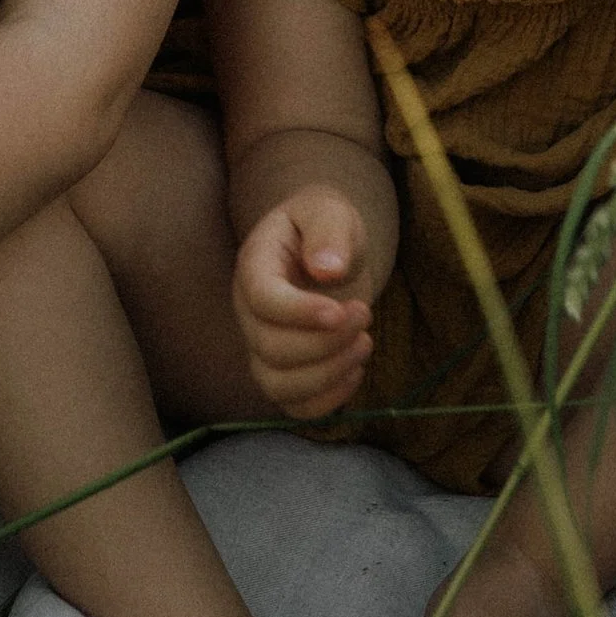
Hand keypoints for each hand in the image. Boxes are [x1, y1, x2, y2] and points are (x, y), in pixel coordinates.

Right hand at [233, 186, 376, 416]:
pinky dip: (327, 401)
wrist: (323, 248)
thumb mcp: (329, 211)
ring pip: (278, 384)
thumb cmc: (324, 226)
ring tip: (365, 343)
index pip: (262, 299)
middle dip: (325, 341)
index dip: (298, 312)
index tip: (341, 310)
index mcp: (255, 266)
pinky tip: (355, 371)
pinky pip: (294, 405)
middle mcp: (250, 312)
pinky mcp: (285, 371)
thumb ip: (329, 232)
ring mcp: (263, 346)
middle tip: (364, 314)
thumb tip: (327, 270)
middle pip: (270, 347)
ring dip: (328, 373)